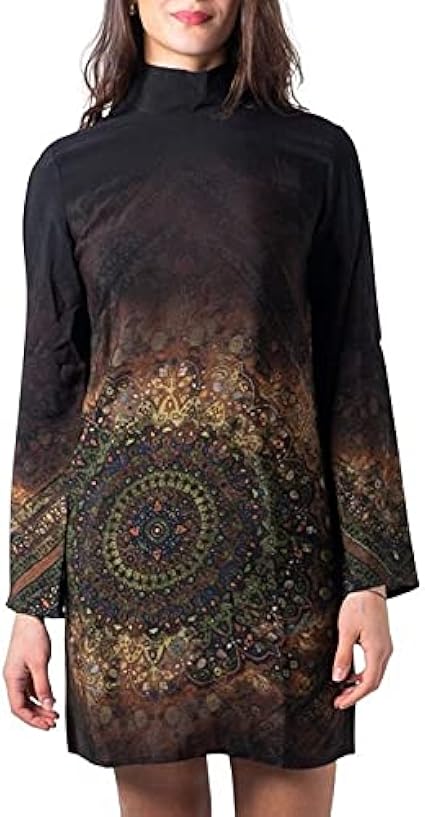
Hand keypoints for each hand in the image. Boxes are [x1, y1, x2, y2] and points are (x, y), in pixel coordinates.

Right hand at [2, 613, 59, 729]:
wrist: (30, 617)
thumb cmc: (31, 636)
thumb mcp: (40, 662)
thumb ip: (43, 685)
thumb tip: (48, 706)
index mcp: (12, 679)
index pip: (18, 708)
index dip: (32, 720)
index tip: (46, 725)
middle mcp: (12, 679)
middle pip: (22, 706)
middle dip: (37, 716)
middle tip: (53, 723)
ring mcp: (18, 674)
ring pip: (26, 698)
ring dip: (39, 707)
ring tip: (53, 715)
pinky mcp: (24, 669)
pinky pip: (30, 689)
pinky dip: (40, 696)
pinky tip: (51, 700)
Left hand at [332, 585, 392, 708]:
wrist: (369, 586)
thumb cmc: (359, 604)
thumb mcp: (346, 630)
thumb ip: (343, 656)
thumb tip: (338, 678)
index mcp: (377, 651)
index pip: (368, 683)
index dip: (354, 696)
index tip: (340, 703)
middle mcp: (384, 651)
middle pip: (373, 682)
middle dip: (356, 694)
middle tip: (339, 700)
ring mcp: (385, 646)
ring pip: (374, 673)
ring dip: (359, 684)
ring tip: (342, 689)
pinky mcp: (381, 641)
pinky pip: (374, 664)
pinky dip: (363, 672)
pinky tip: (350, 672)